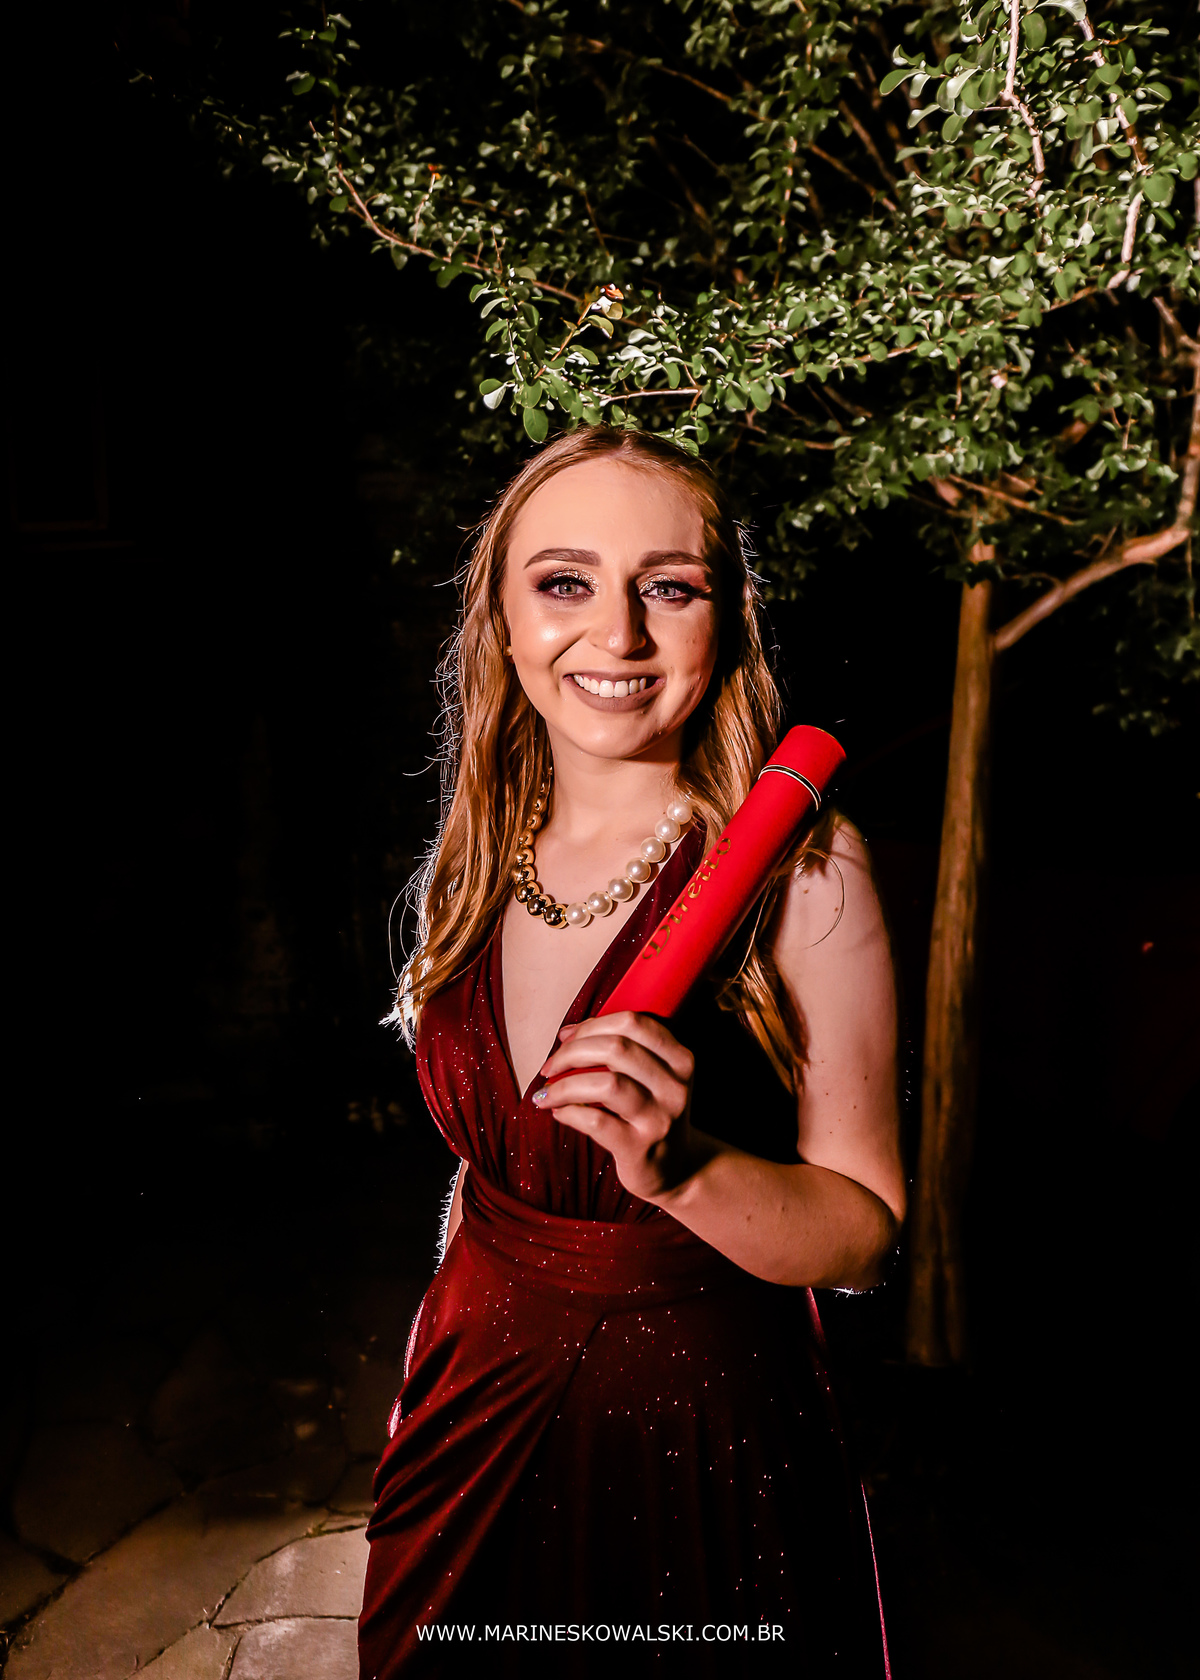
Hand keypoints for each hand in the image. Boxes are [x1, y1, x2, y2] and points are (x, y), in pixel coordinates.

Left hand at [532, 1011, 700, 1202]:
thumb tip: (568, 1034)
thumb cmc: (652, 1113)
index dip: (591, 1025)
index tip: (565, 1038)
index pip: (633, 1023)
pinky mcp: (639, 1149)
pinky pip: (596, 1122)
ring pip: (607, 1084)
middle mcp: (674, 1087)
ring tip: (547, 1093)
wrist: (677, 1169)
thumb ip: (623, 1051)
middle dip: (572, 1052)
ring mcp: (659, 1119)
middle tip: (550, 1067)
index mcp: (680, 1059)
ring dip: (565, 1085)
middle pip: (616, 1048)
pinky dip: (569, 1112)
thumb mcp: (654, 1077)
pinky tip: (559, 1112)